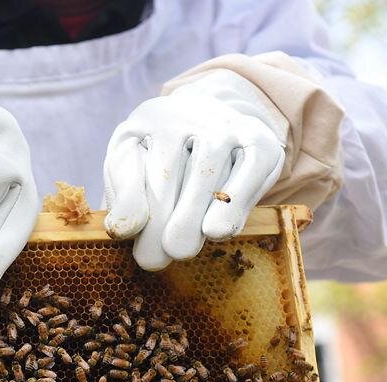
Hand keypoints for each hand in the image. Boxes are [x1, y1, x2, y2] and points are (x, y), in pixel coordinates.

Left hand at [103, 72, 285, 270]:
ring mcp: (230, 126)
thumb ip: (125, 194)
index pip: (137, 167)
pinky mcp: (263, 143)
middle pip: (171, 175)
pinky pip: (249, 176)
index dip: (132, 206)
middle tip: (153, 261)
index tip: (124, 235)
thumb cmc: (161, 155)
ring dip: (193, 218)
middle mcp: (192, 114)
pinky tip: (216, 232)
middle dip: (160, 224)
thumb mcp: (133, 166)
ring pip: (208, 176)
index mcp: (153, 118)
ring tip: (180, 251)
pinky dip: (234, 206)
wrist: (212, 126)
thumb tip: (122, 228)